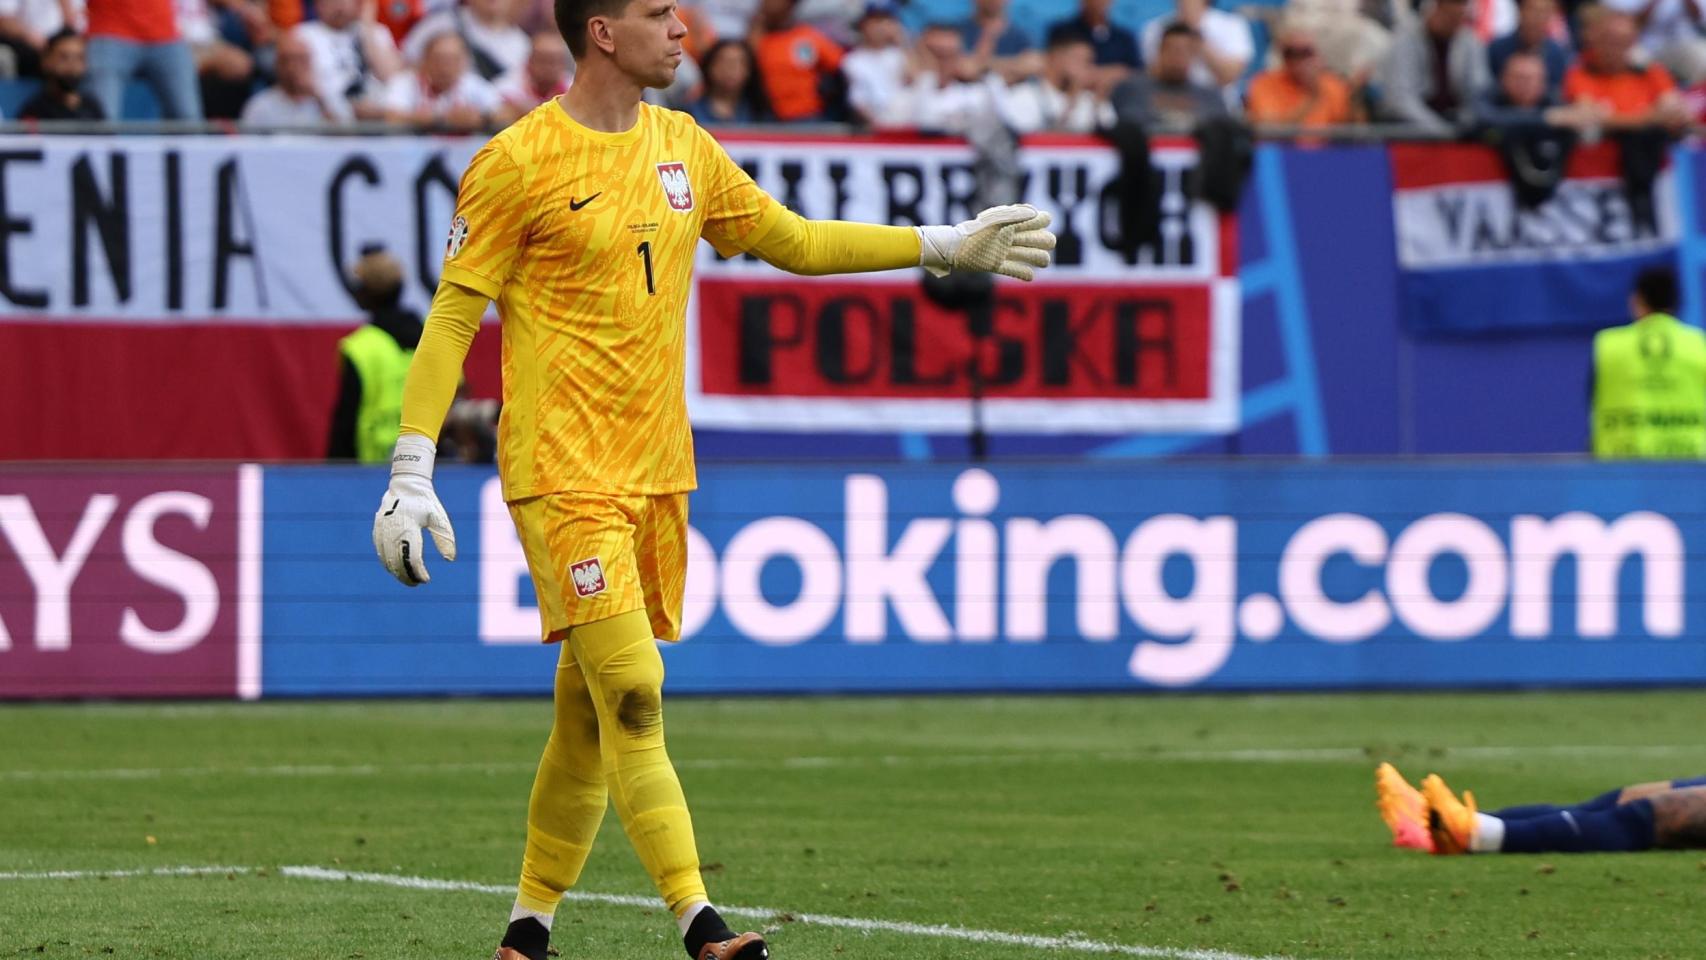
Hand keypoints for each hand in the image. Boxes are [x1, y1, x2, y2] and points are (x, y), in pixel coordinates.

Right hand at [372, 434, 456, 585]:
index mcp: (408, 525)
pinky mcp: (377, 529)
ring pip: (385, 557)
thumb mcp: (439, 518)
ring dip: (395, 571)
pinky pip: (380, 550)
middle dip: (405, 575)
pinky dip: (387, 562)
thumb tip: (450, 559)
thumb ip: (445, 538)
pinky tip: (396, 569)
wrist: (407, 485)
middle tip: (416, 584)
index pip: (411, 556)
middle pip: (396, 561)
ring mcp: (382, 528)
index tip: (425, 580)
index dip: (417, 571)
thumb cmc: (426, 502)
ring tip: (408, 579)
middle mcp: (392, 528)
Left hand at [917, 204, 1056, 280]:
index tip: (1037, 224)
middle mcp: (1011, 236)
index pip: (1040, 220)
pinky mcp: (996, 264)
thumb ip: (1015, 215)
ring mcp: (1005, 251)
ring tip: (1040, 262)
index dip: (1043, 222)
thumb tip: (1036, 212)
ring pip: (1031, 256)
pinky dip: (1025, 274)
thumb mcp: (995, 220)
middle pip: (1042, 239)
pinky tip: (1029, 275)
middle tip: (1032, 244)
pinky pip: (1015, 271)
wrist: (955, 249)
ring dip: (1039, 258)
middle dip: (1044, 241)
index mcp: (1013, 222)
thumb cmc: (975, 231)